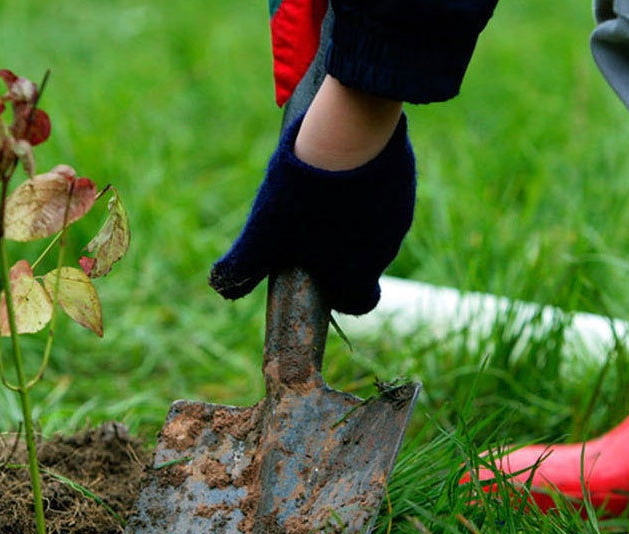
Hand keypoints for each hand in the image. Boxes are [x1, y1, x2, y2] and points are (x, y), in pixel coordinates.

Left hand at [210, 77, 414, 314]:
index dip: (340, 295)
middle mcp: (385, 253)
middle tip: (312, 225)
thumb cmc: (302, 195)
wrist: (346, 134)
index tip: (320, 275)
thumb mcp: (263, 232)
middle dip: (343, 254)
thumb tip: (222, 286)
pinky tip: (345, 167)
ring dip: (357, 220)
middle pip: (366, 265)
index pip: (358, 302)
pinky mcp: (405, 182)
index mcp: (356, 274)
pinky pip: (388, 195)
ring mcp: (400, 217)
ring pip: (378, 230)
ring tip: (325, 191)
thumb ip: (244, 265)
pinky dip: (369, 189)